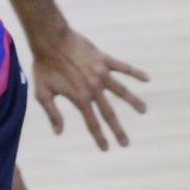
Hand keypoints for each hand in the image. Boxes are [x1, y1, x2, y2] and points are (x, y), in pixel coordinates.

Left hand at [31, 27, 148, 150]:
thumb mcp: (42, 93)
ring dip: (133, 102)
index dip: (99, 137)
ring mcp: (101, 74)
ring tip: (143, 111)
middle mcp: (94, 88)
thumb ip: (52, 113)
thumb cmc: (44, 67)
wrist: (51, 40)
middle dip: (118, 130)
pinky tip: (147, 78)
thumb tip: (59, 132)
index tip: (107, 148)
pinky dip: (136, 73)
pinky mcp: (104, 60)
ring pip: (122, 91)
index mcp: (79, 98)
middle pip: (109, 113)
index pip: (92, 123)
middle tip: (126, 143)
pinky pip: (123, 68)